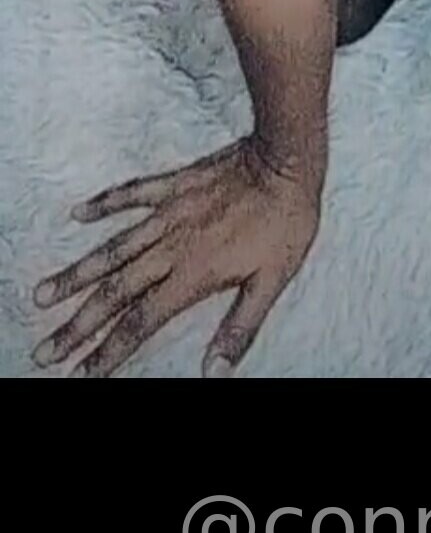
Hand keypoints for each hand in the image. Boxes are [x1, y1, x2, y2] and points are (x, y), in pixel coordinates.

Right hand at [31, 135, 321, 378]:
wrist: (286, 158)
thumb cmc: (285, 221)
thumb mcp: (272, 282)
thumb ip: (239, 329)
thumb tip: (215, 372)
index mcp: (193, 274)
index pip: (140, 323)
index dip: (109, 352)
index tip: (80, 374)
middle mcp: (172, 246)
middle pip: (114, 293)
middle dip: (77, 326)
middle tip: (46, 351)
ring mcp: (168, 212)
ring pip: (111, 249)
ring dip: (76, 274)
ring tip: (42, 294)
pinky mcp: (174, 184)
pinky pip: (131, 194)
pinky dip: (103, 204)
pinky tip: (78, 214)